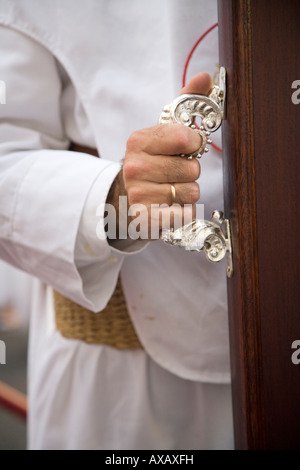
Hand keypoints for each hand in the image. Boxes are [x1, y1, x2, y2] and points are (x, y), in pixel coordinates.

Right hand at [107, 73, 212, 239]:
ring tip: (170, 190)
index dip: (194, 144)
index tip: (186, 147)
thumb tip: (205, 76)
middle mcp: (134, 167)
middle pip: (192, 169)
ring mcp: (138, 194)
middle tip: (174, 173)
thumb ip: (185, 103)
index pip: (186, 138)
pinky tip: (171, 207)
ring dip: (187, 193)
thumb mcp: (164, 130)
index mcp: (139, 140)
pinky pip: (184, 214)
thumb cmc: (152, 161)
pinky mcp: (145, 218)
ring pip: (191, 192)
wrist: (127, 197)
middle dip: (190, 172)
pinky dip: (184, 212)